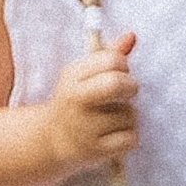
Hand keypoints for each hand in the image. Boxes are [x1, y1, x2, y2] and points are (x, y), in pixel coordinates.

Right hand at [44, 32, 138, 177]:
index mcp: (73, 76)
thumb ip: (109, 55)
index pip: (111, 60)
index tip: (119, 72)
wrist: (53, 140)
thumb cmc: (77, 101)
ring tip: (113, 118)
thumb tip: (132, 36)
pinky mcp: (95, 149)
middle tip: (127, 93)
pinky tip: (115, 136)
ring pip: (130, 114)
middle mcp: (76, 99)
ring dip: (130, 116)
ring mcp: (84, 126)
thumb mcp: (84, 75)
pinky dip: (129, 137)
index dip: (123, 65)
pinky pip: (131, 138)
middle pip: (116, 84)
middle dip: (131, 87)